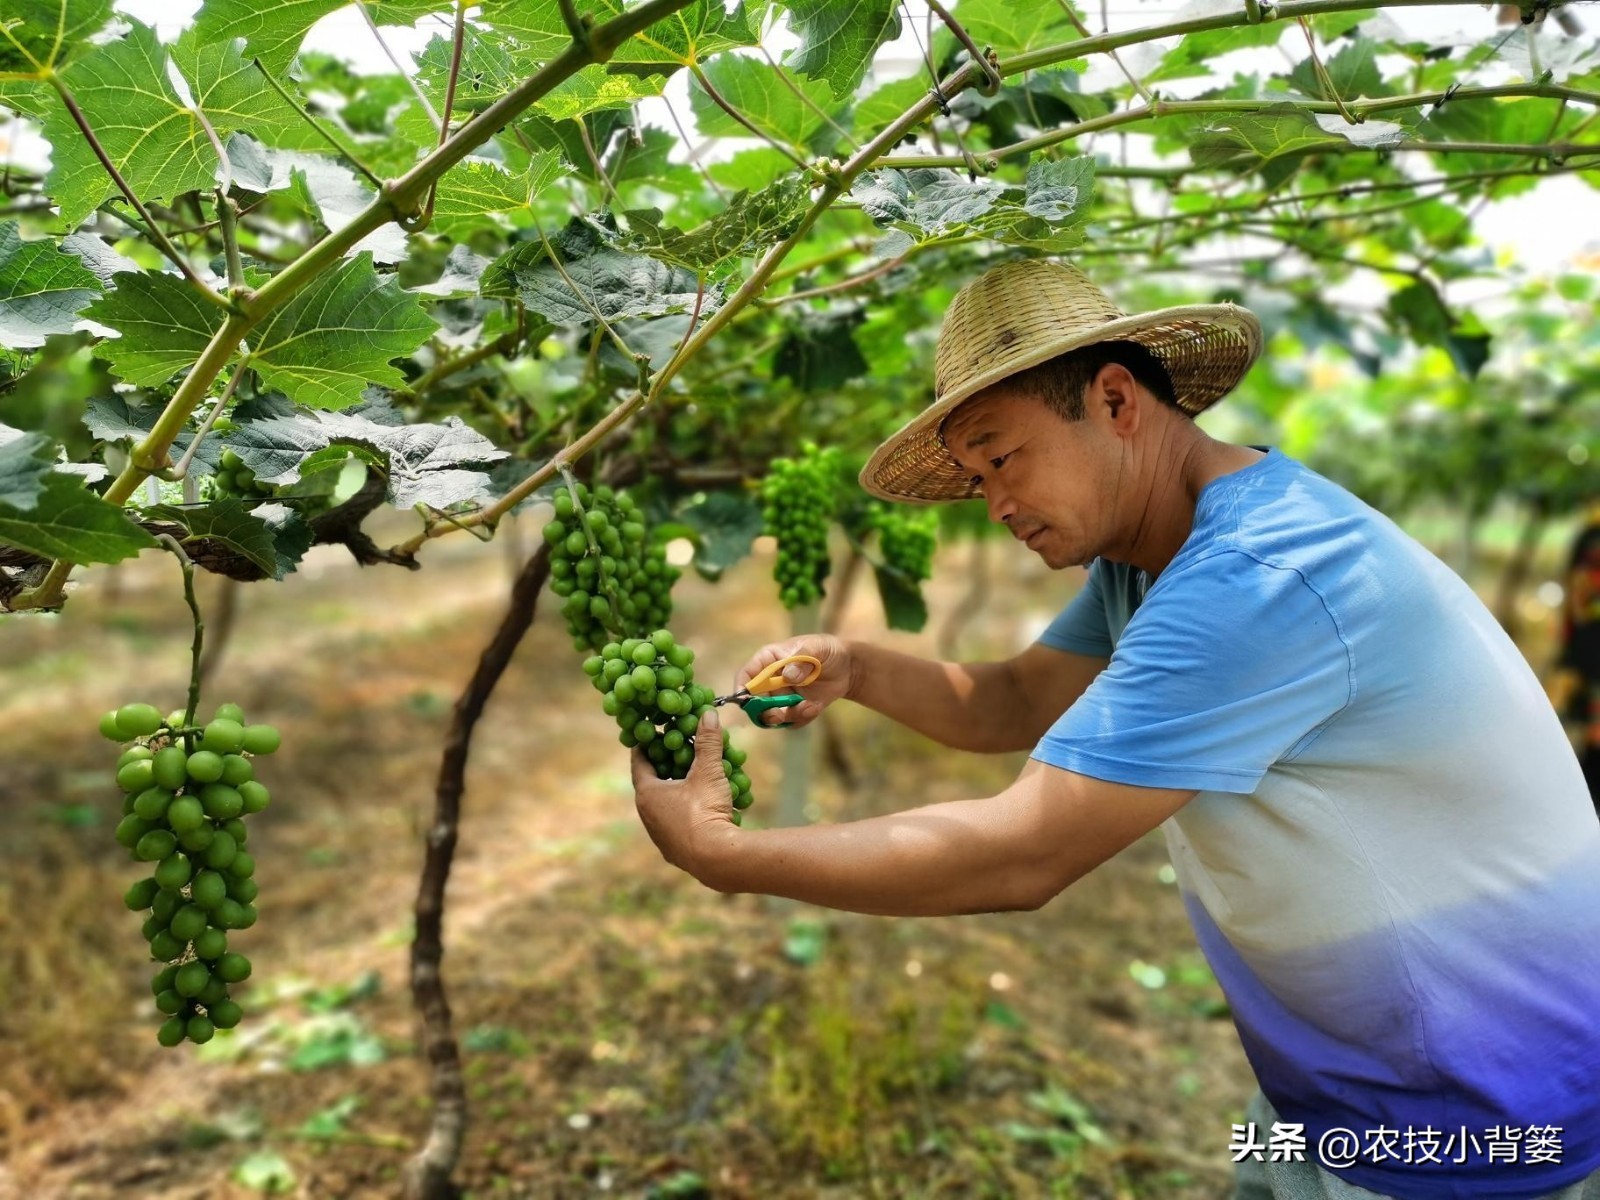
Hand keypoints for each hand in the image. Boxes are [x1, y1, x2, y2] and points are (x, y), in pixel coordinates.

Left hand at [632, 707, 738, 885]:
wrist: (716, 859)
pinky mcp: (675, 851)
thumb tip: (707, 714)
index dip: (645, 745)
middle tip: (675, 753)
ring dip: (679, 793)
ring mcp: (660, 836)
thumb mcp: (708, 772)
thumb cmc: (705, 811)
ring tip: (694, 781)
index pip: (640, 762)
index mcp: (648, 794)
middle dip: (666, 768)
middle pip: (653, 785)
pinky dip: (690, 814)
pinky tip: (706, 811)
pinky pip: (680, 825)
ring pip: (667, 807)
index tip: (649, 734)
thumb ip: (707, 743)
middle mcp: (648, 816)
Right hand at [732, 633, 854, 728]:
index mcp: (769, 660)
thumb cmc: (827, 650)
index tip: (743, 700)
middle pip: (754, 701)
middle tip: (778, 713)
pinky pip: (792, 721)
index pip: (747, 674)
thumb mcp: (815, 648)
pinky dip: (802, 718)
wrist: (848, 667)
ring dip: (786, 716)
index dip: (741, 687)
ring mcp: (783, 697)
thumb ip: (800, 660)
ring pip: (772, 715)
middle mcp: (772, 681)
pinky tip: (815, 706)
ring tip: (807, 707)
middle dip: (763, 710)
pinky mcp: (796, 709)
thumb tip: (788, 675)